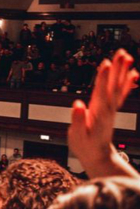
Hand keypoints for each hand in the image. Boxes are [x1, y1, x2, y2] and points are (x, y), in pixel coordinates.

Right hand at [68, 49, 138, 178]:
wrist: (97, 155)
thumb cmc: (86, 146)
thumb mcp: (77, 136)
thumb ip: (78, 120)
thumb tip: (78, 104)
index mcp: (98, 113)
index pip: (101, 92)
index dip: (103, 79)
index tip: (105, 64)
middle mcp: (107, 108)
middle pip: (113, 85)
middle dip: (117, 69)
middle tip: (121, 54)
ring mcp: (111, 108)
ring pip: (118, 87)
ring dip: (123, 71)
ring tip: (126, 57)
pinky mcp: (111, 109)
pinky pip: (121, 93)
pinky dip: (127, 83)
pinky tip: (131, 74)